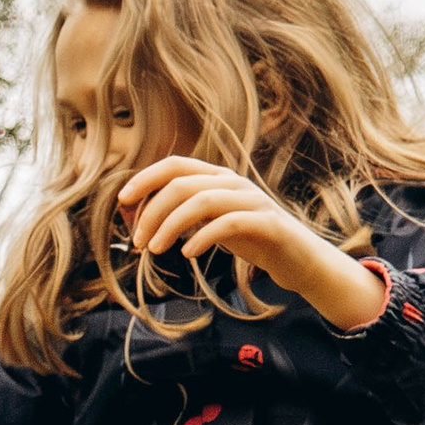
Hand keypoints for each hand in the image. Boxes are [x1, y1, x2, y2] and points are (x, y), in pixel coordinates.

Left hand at [116, 155, 385, 332]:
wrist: (301, 260)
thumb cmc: (253, 241)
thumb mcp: (213, 224)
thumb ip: (185, 216)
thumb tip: (138, 219)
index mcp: (219, 178)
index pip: (175, 165)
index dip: (145, 179)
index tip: (123, 202)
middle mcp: (235, 182)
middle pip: (182, 184)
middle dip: (152, 211)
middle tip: (137, 241)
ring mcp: (253, 200)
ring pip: (201, 201)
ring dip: (170, 225)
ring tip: (154, 250)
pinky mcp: (268, 223)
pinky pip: (229, 223)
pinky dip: (203, 237)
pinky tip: (187, 255)